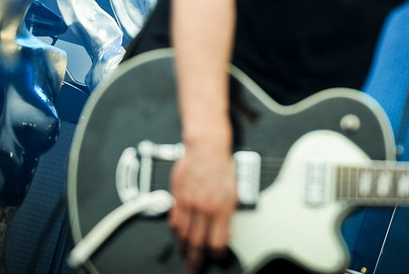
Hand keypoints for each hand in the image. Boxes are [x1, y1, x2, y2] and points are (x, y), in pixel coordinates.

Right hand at [168, 143, 237, 272]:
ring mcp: (188, 202)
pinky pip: (173, 219)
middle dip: (195, 259)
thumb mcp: (235, 193)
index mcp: (221, 207)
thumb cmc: (222, 167)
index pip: (217, 242)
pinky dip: (175, 230)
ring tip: (185, 253)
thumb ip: (228, 216)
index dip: (216, 254)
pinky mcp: (177, 195)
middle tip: (194, 267)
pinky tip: (178, 234)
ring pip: (183, 233)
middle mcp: (203, 207)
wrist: (206, 147)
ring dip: (183, 247)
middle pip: (196, 242)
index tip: (216, 257)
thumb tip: (225, 234)